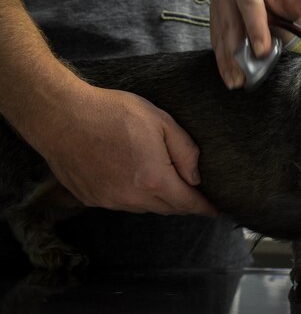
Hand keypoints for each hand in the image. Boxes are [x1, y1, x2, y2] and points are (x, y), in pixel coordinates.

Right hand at [34, 84, 217, 216]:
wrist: (62, 117)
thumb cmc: (112, 114)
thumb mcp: (161, 122)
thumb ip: (185, 151)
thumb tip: (196, 177)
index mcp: (154, 179)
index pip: (187, 203)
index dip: (204, 207)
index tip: (215, 210)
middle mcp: (132, 198)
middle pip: (168, 208)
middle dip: (184, 203)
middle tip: (194, 194)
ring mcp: (110, 201)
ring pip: (145, 208)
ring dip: (159, 199)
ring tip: (165, 182)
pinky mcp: (92, 199)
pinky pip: (123, 204)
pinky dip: (135, 197)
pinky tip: (134, 178)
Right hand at [210, 0, 300, 88]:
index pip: (250, 6)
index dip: (255, 29)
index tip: (262, 51)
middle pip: (232, 25)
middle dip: (239, 52)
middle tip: (247, 74)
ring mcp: (217, 10)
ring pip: (222, 38)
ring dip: (228, 62)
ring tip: (237, 82)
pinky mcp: (214, 24)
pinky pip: (217, 45)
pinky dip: (224, 63)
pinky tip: (231, 78)